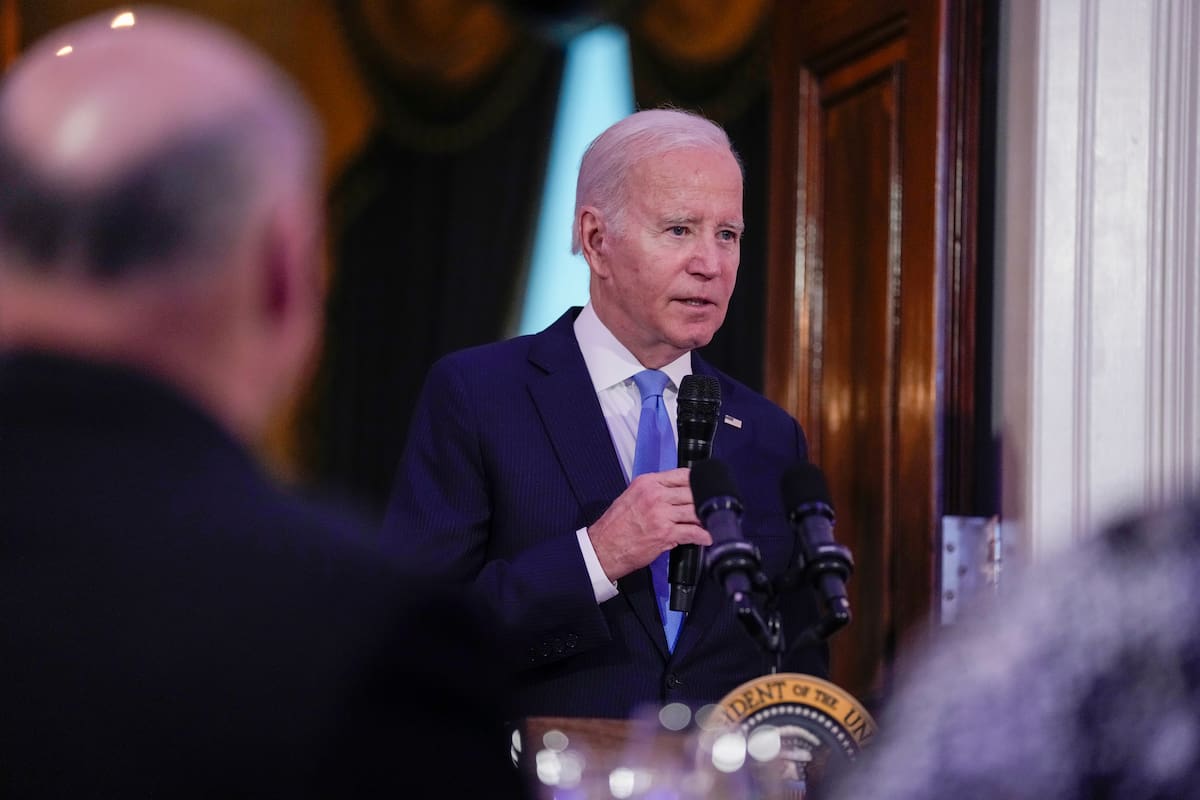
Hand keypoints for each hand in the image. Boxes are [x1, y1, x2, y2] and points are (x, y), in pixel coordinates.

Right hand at [588, 467, 711, 581]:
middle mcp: (655, 495)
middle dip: (704, 501)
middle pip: (692, 492)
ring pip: (696, 511)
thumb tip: (676, 491)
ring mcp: (661, 514)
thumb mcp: (631, 496)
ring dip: (706, 518)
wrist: (604, 547)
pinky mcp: (666, 533)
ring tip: (712, 522)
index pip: (682, 475)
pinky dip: (704, 536)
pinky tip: (707, 538)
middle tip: (713, 507)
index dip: (697, 481)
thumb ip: (654, 490)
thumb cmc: (616, 525)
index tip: (705, 487)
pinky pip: (693, 532)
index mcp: (647, 483)